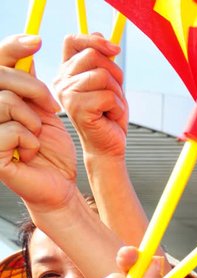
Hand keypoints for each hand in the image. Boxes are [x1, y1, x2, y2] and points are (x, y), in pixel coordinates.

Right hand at [0, 35, 77, 211]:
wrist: (58, 185)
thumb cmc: (49, 150)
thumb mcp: (42, 110)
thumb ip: (29, 84)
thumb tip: (27, 50)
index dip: (12, 48)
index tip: (37, 41)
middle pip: (0, 77)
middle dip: (33, 88)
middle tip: (51, 105)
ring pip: (6, 101)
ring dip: (33, 119)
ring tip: (36, 135)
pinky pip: (11, 130)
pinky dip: (30, 140)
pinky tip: (30, 152)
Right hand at [54, 34, 127, 159]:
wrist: (109, 146)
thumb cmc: (109, 116)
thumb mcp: (109, 83)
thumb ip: (101, 60)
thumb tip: (97, 34)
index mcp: (66, 72)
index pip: (73, 41)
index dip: (94, 41)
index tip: (114, 49)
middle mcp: (61, 81)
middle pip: (93, 56)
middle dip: (114, 74)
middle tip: (114, 95)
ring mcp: (67, 94)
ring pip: (103, 76)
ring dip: (117, 93)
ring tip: (110, 107)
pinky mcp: (78, 107)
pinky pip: (108, 96)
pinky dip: (117, 107)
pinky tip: (110, 117)